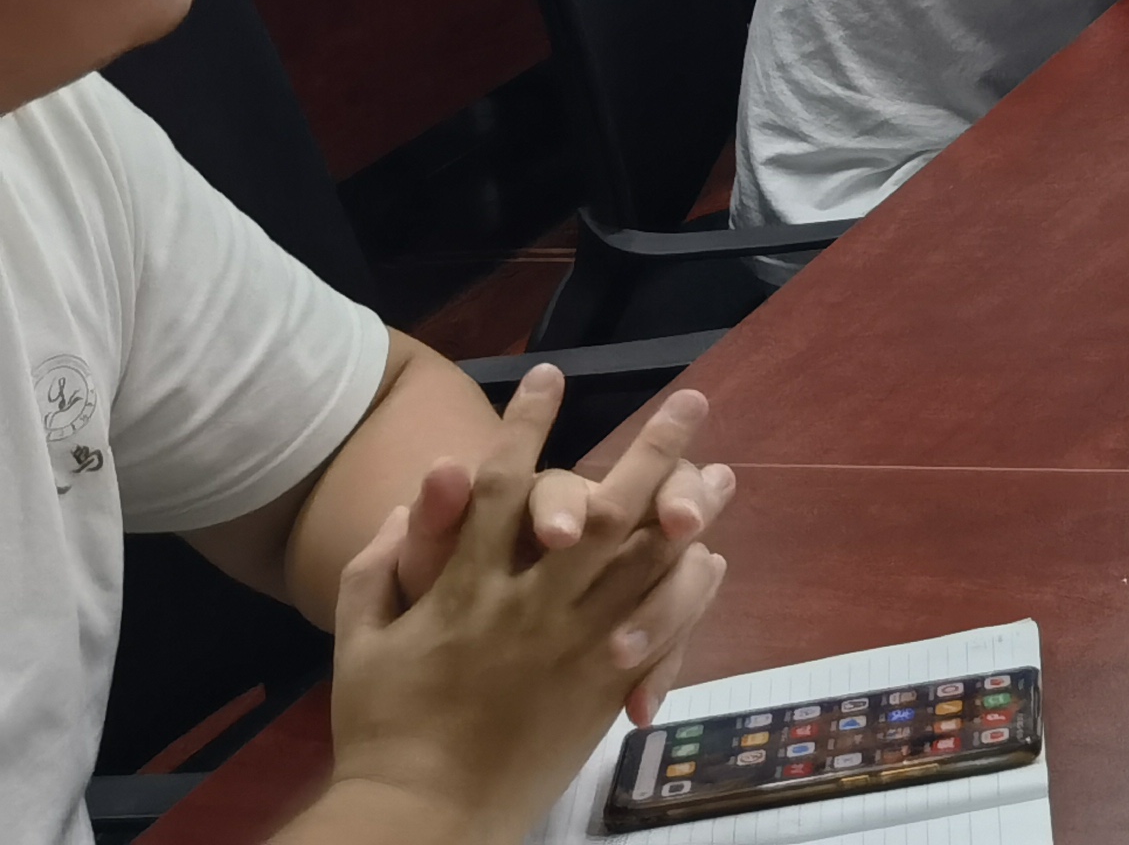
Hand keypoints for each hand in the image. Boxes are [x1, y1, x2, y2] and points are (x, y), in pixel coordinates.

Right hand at [323, 372, 731, 841]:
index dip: (525, 427)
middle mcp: (528, 604)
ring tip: (722, 471)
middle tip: (691, 402)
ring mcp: (573, 644)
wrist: (422, 818)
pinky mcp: (603, 685)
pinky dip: (689, 587)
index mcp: (463, 587)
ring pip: (645, 560)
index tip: (550, 375)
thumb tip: (405, 503)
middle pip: (602, 508)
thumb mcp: (360, 643)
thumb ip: (379, 569)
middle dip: (650, 449)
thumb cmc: (383, 728)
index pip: (498, 488)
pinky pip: (660, 626)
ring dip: (688, 508)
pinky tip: (710, 557)